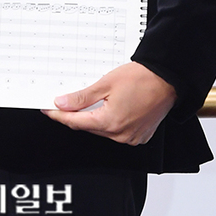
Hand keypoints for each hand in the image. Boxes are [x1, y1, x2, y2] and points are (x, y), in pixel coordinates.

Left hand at [42, 61, 176, 145]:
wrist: (167, 78)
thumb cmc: (141, 78)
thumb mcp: (106, 84)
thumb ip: (82, 98)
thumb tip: (62, 104)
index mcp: (110, 122)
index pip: (75, 122)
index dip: (59, 115)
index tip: (48, 109)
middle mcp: (121, 135)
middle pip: (89, 127)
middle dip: (76, 115)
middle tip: (65, 101)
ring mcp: (131, 137)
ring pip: (102, 129)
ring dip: (94, 118)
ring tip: (91, 101)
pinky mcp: (139, 136)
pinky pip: (117, 131)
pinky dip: (110, 121)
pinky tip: (109, 107)